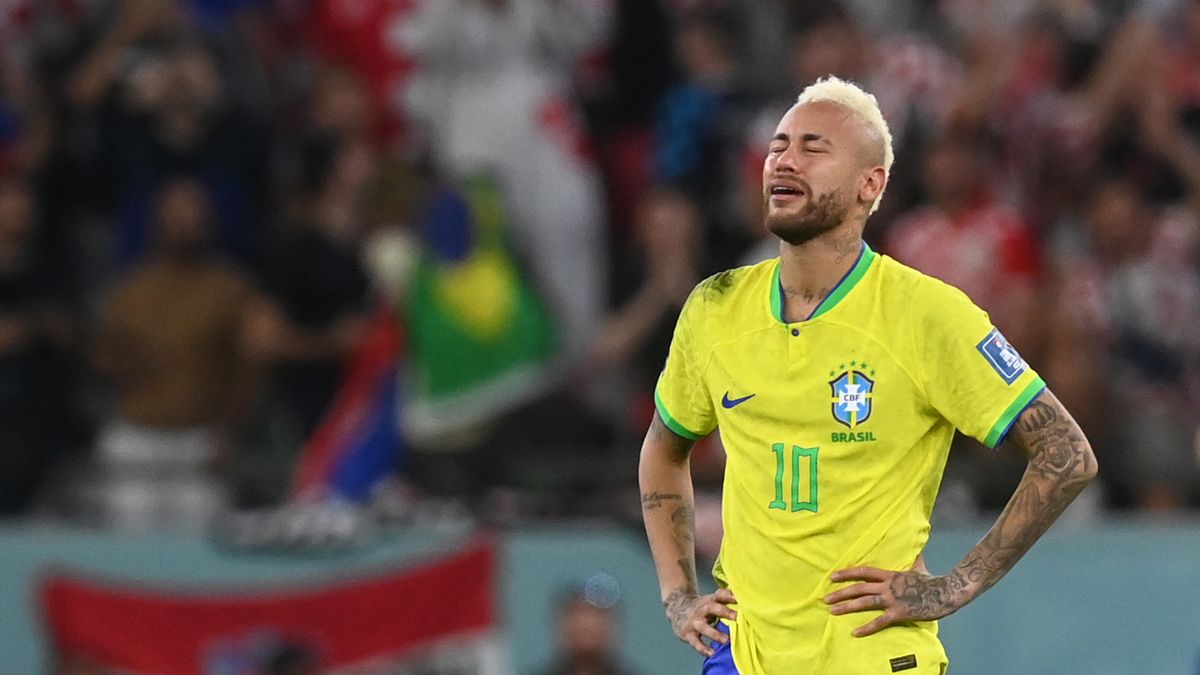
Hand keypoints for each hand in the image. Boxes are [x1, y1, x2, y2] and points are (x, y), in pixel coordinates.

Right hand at [664, 587, 737, 656]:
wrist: (677, 609)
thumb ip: (727, 601)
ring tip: (725, 640)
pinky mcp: (689, 634)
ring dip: (715, 634)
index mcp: (710, 600)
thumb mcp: (712, 601)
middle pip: (712, 608)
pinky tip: (712, 653)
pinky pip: (696, 642)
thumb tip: (747, 601)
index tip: (740, 598)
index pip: (720, 594)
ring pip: (704, 627)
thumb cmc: (702, 607)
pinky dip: (704, 649)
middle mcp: (702, 609)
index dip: (730, 595)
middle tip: (737, 617)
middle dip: (725, 612)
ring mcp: (695, 622)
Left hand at [824, 566, 965, 637]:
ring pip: (865, 602)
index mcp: (890, 575)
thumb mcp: (920, 568)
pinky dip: (867, 628)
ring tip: (832, 611)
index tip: (832, 576)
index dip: (847, 573)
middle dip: (841, 593)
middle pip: (859, 588)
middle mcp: (888, 586)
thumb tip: (918, 553)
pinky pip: (880, 621)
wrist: (946, 592)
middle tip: (825, 598)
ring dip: (847, 607)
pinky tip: (855, 632)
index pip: (864, 572)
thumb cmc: (933, 581)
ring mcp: (893, 599)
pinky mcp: (899, 613)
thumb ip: (915, 562)